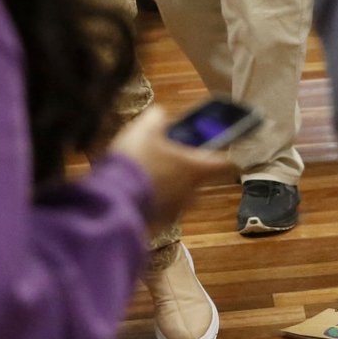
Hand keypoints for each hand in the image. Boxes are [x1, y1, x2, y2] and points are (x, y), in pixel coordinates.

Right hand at [107, 107, 235, 232]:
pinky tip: (136, 191)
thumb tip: (160, 114)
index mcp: (197, 168)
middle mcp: (193, 192)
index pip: (227, 165)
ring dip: (169, 186)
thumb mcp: (144, 130)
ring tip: (146, 175)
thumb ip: (156, 118)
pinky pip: (162, 209)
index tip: (221, 153)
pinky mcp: (159, 224)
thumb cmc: (135, 161)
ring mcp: (177, 211)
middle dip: (186, 170)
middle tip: (167, 159)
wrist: (109, 198)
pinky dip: (154, 201)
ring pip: (180, 195)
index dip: (227, 158)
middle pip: (199, 179)